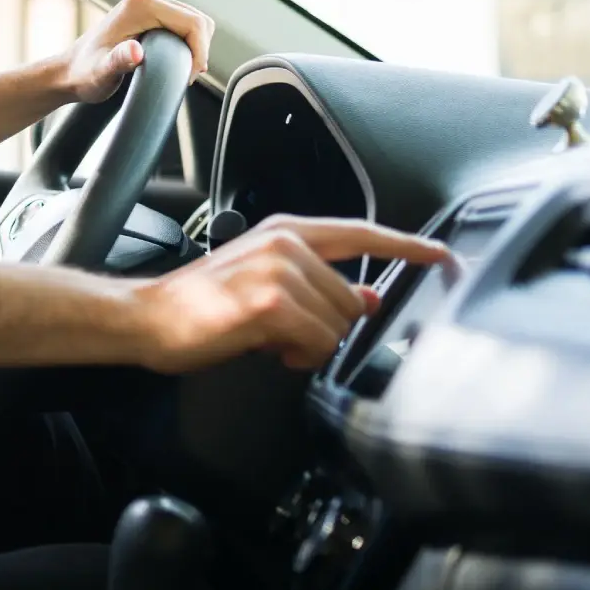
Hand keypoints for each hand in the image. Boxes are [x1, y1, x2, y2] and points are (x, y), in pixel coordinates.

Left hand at [61, 0, 214, 103]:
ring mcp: (150, 1)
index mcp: (141, 4)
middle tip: (185, 78)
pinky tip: (175, 62)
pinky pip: (184, 24)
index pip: (193, 23)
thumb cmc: (84, 74)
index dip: (199, 52)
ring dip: (195, 47)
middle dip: (199, 50)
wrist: (71, 71)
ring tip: (180, 72)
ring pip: (195, 22)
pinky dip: (188, 43)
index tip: (187, 78)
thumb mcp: (102, 73)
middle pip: (199, 20)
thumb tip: (136, 52)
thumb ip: (119, 61)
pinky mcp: (152, 10)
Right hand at [127, 215, 447, 374]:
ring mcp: (279, 272)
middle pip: (352, 299)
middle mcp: (287, 245)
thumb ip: (317, 284)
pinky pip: (318, 343)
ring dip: (312, 345)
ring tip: (271, 341)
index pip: (362, 233)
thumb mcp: (263, 283)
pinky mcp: (271, 304)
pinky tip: (269, 349)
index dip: (407, 246)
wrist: (146, 317)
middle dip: (328, 328)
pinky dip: (299, 357)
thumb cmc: (197, 305)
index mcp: (286, 233)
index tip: (442, 255)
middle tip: (286, 337)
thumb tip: (366, 296)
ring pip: (338, 325)